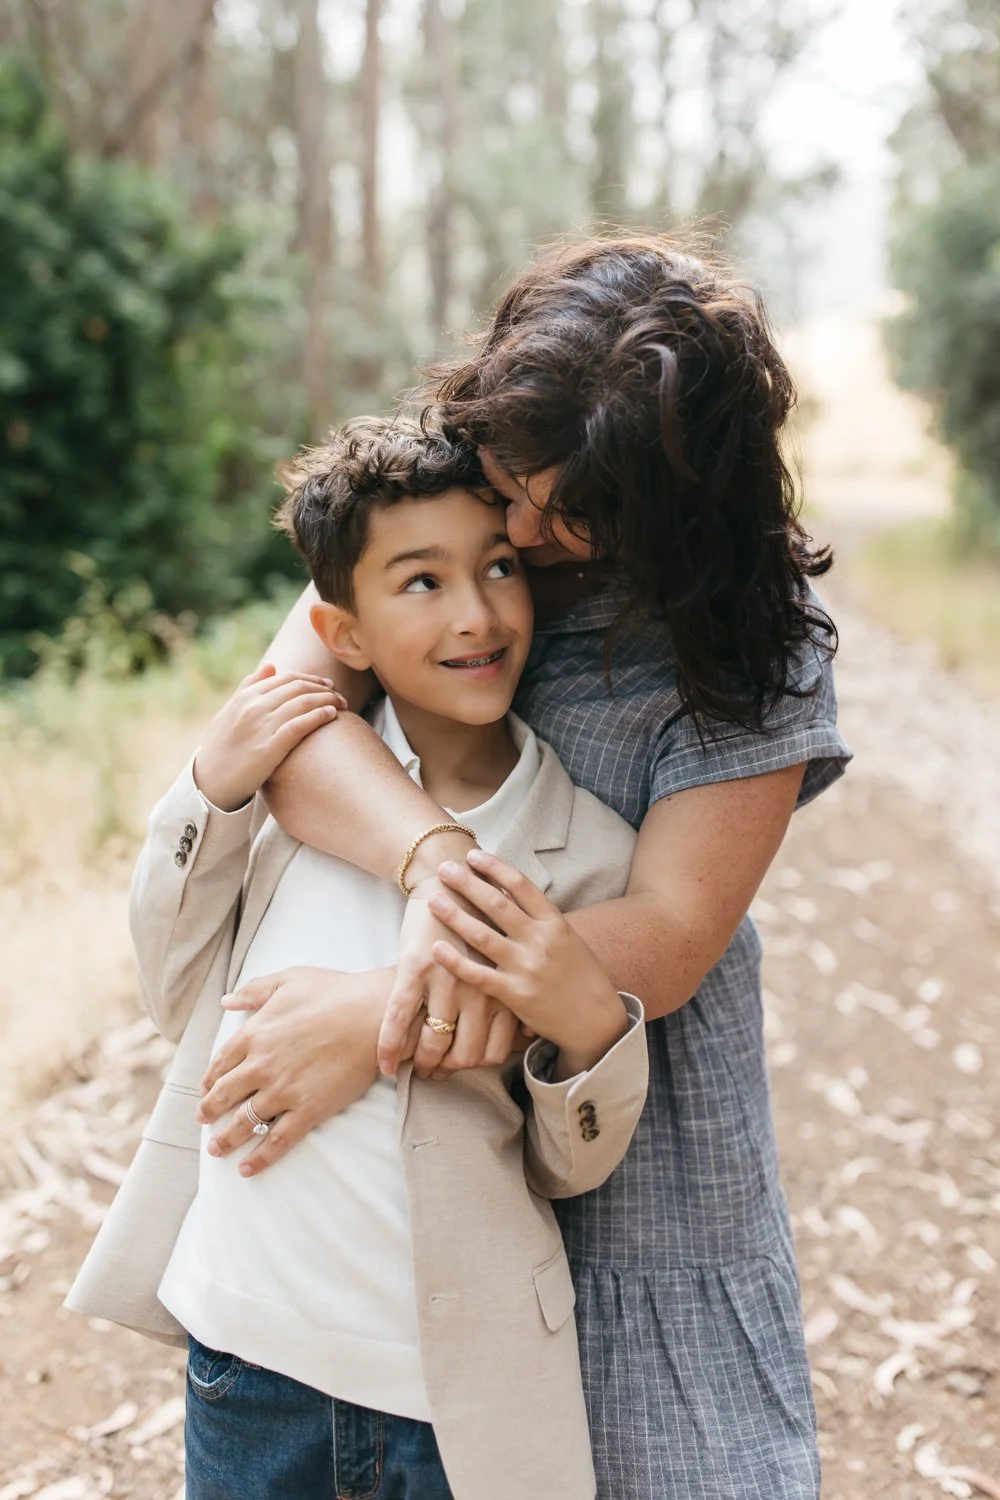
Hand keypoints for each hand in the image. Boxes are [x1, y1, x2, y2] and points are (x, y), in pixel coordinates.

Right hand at [194, 664, 345, 811]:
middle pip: (298, 687)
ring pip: (303, 702)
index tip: (327, 684)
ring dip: (327, 700)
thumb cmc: (222, 747)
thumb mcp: (229, 711)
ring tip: (342, 704)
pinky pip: (300, 725)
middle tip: (339, 694)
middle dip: (323, 688)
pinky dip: (319, 716)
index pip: (286, 678)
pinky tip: (331, 715)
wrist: (211, 781)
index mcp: (245, 696)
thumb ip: (249, 687)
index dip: (311, 679)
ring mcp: (262, 726)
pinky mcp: (270, 747)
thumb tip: (271, 665)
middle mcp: (254, 706)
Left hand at [196, 966, 399, 1174]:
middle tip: (203, 1120)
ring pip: (245, 1122)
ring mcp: (283, 1091)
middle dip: (210, 1110)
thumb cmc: (335, 992)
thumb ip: (255, 990)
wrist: (373, 1014)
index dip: (211, 1079)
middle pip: (225, 1095)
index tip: (206, 1088)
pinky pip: (277, 1141)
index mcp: (254, 1034)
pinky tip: (246, 1169)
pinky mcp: (308, 1110)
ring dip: (226, 1139)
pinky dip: (259, 1158)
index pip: (221, 1063)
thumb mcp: (289, 979)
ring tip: (216, 1149)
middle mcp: (261, 1065)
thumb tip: (226, 1002)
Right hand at [378, 876, 521, 1079]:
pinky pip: (398, 1018)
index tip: (462, 1069)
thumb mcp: (504, 960)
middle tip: (435, 1074)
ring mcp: (447, 979)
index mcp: (505, 987)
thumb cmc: (478, 922)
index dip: (476, 1065)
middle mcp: (481, 988)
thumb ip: (511, 997)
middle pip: (465, 1052)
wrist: (448, 878)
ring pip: (433, 1040)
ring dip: (420, 1061)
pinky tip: (385, 1066)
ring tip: (411, 1069)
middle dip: (447, 1069)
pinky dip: (388, 1046)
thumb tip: (523, 1040)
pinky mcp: (416, 968)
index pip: (495, 1050)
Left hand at [429, 849, 628, 1077]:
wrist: (597, 1021)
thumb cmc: (580, 977)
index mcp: (555, 923)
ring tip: (433, 899)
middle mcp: (541, 940)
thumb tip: (507, 894)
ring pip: (483, 936)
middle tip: (444, 869)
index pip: (521, 886)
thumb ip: (539, 919)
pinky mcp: (516, 995)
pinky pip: (480, 975)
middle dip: (467, 884)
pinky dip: (456, 962)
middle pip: (497, 904)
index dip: (494, 867)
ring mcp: (528, 967)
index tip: (473, 855)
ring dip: (455, 915)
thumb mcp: (567, 940)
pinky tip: (436, 948)